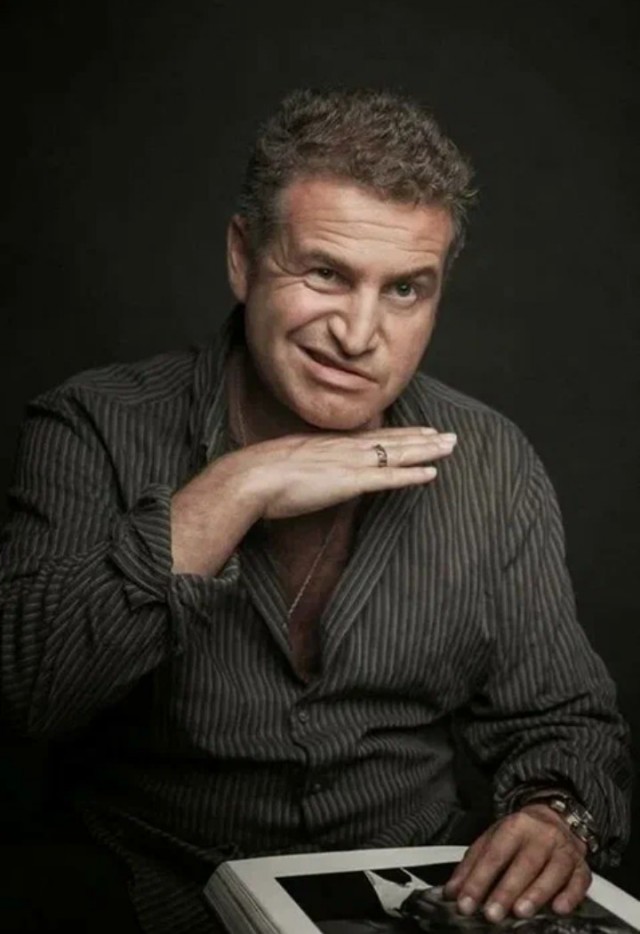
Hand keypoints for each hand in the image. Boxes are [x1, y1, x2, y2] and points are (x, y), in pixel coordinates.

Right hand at [171, 426, 455, 575]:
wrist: (251, 476)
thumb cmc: (261, 475)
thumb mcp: (288, 465)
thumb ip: (306, 468)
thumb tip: (310, 475)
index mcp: (330, 445)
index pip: (373, 438)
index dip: (400, 435)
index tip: (420, 432)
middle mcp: (345, 448)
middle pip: (392, 441)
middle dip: (423, 438)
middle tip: (449, 435)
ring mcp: (349, 463)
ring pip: (396, 454)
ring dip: (426, 451)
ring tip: (450, 447)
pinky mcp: (349, 481)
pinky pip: (388, 478)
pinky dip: (411, 475)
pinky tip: (431, 474)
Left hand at [443, 804, 590, 921]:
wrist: (556, 817)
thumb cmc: (520, 834)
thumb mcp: (492, 840)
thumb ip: (472, 866)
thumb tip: (452, 892)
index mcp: (515, 825)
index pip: (494, 854)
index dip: (478, 880)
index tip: (466, 903)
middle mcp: (542, 835)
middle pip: (524, 863)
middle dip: (507, 890)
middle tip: (492, 913)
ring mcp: (564, 850)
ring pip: (553, 871)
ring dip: (537, 894)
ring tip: (520, 912)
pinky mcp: (582, 866)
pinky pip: (580, 881)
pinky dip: (570, 896)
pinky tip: (559, 908)